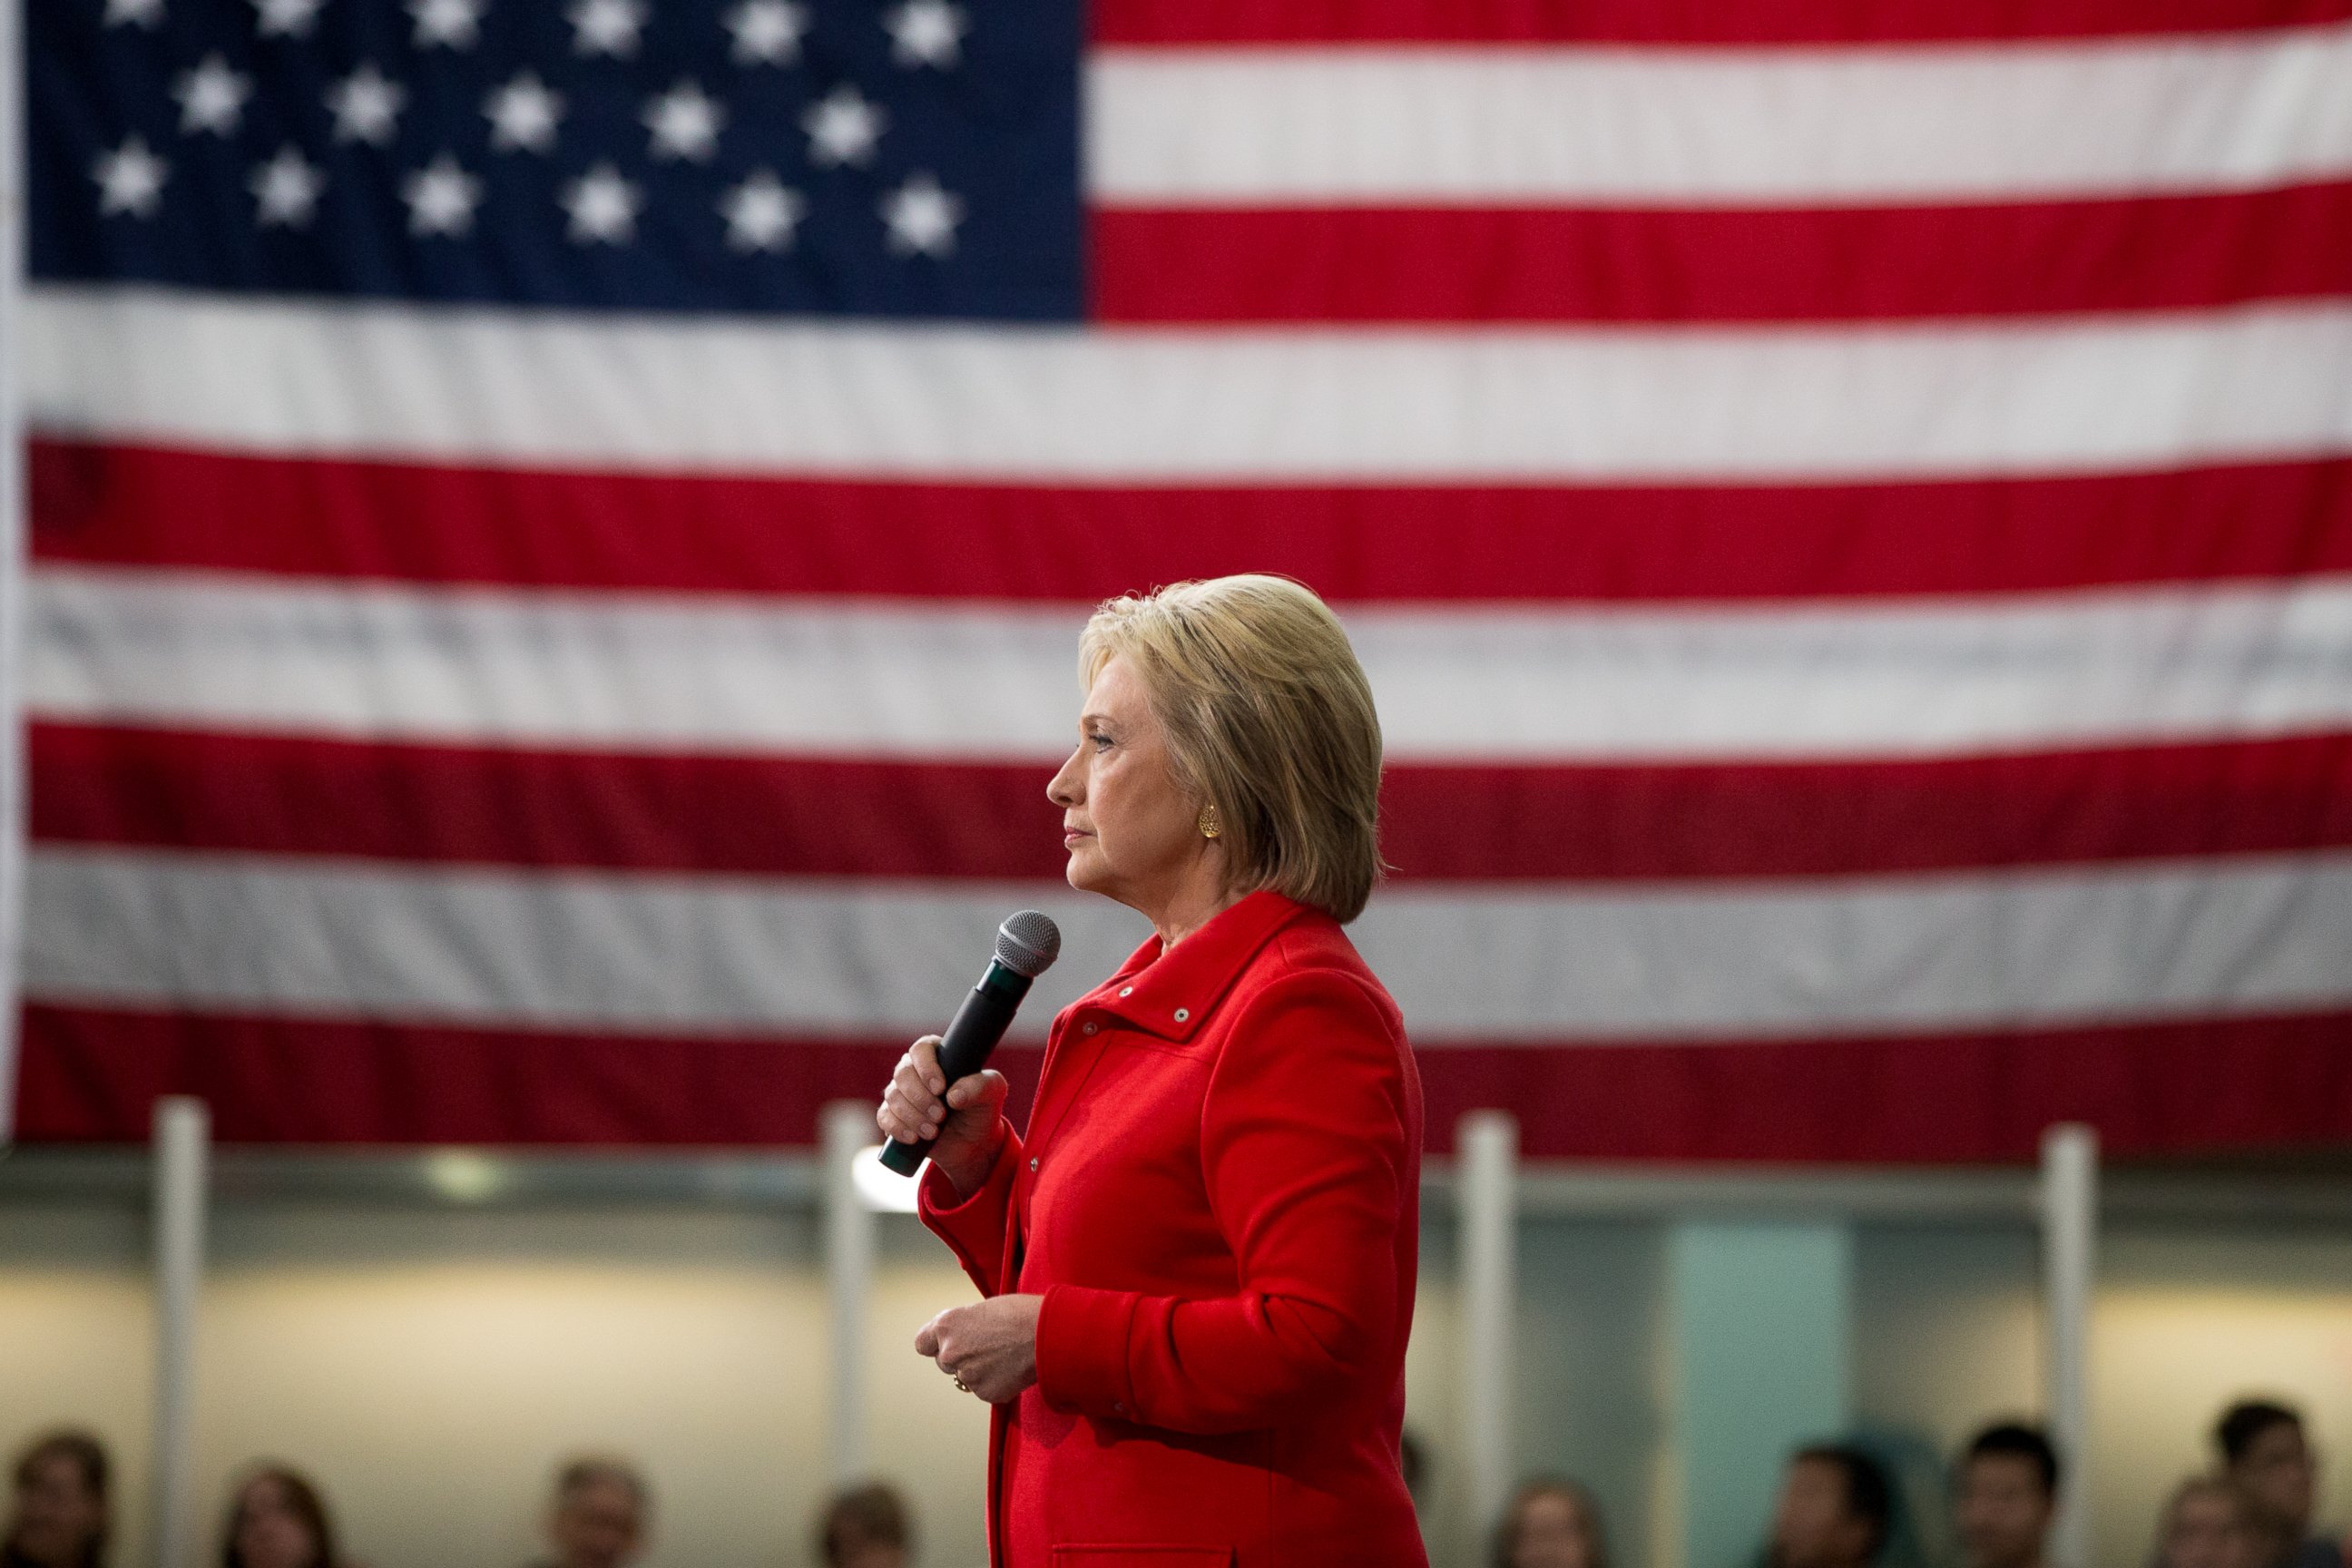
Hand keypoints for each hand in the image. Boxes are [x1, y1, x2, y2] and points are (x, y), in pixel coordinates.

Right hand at [876, 1036, 1008, 1197]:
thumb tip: (953, 1096)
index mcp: (938, 1055)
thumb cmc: (982, 1108)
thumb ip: (980, 1086)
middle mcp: (915, 1070)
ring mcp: (901, 1093)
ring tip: (933, 1132)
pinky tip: (913, 1138)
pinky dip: (897, 1128)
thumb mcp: (993, 1092)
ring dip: (912, 1116)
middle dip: (920, 1098)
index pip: (921, 1049)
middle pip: (902, 1073)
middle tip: (941, 1116)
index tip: (940, 1088)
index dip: (926, 1067)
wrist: (973, 1143)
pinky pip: (884, 1117)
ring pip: (893, 1097)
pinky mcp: (893, 1115)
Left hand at [916, 1295, 1041, 1404]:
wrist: (1047, 1334)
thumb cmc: (1020, 1313)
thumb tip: (962, 1337)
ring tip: (1004, 1355)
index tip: (947, 1343)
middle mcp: (950, 1352)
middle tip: (987, 1347)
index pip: (922, 1344)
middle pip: (944, 1362)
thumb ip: (964, 1327)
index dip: (936, 1344)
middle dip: (961, 1357)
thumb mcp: (982, 1310)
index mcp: (946, 1326)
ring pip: (966, 1377)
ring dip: (979, 1370)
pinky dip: (995, 1382)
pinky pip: (984, 1389)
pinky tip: (1011, 1368)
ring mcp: (966, 1376)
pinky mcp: (985, 1393)